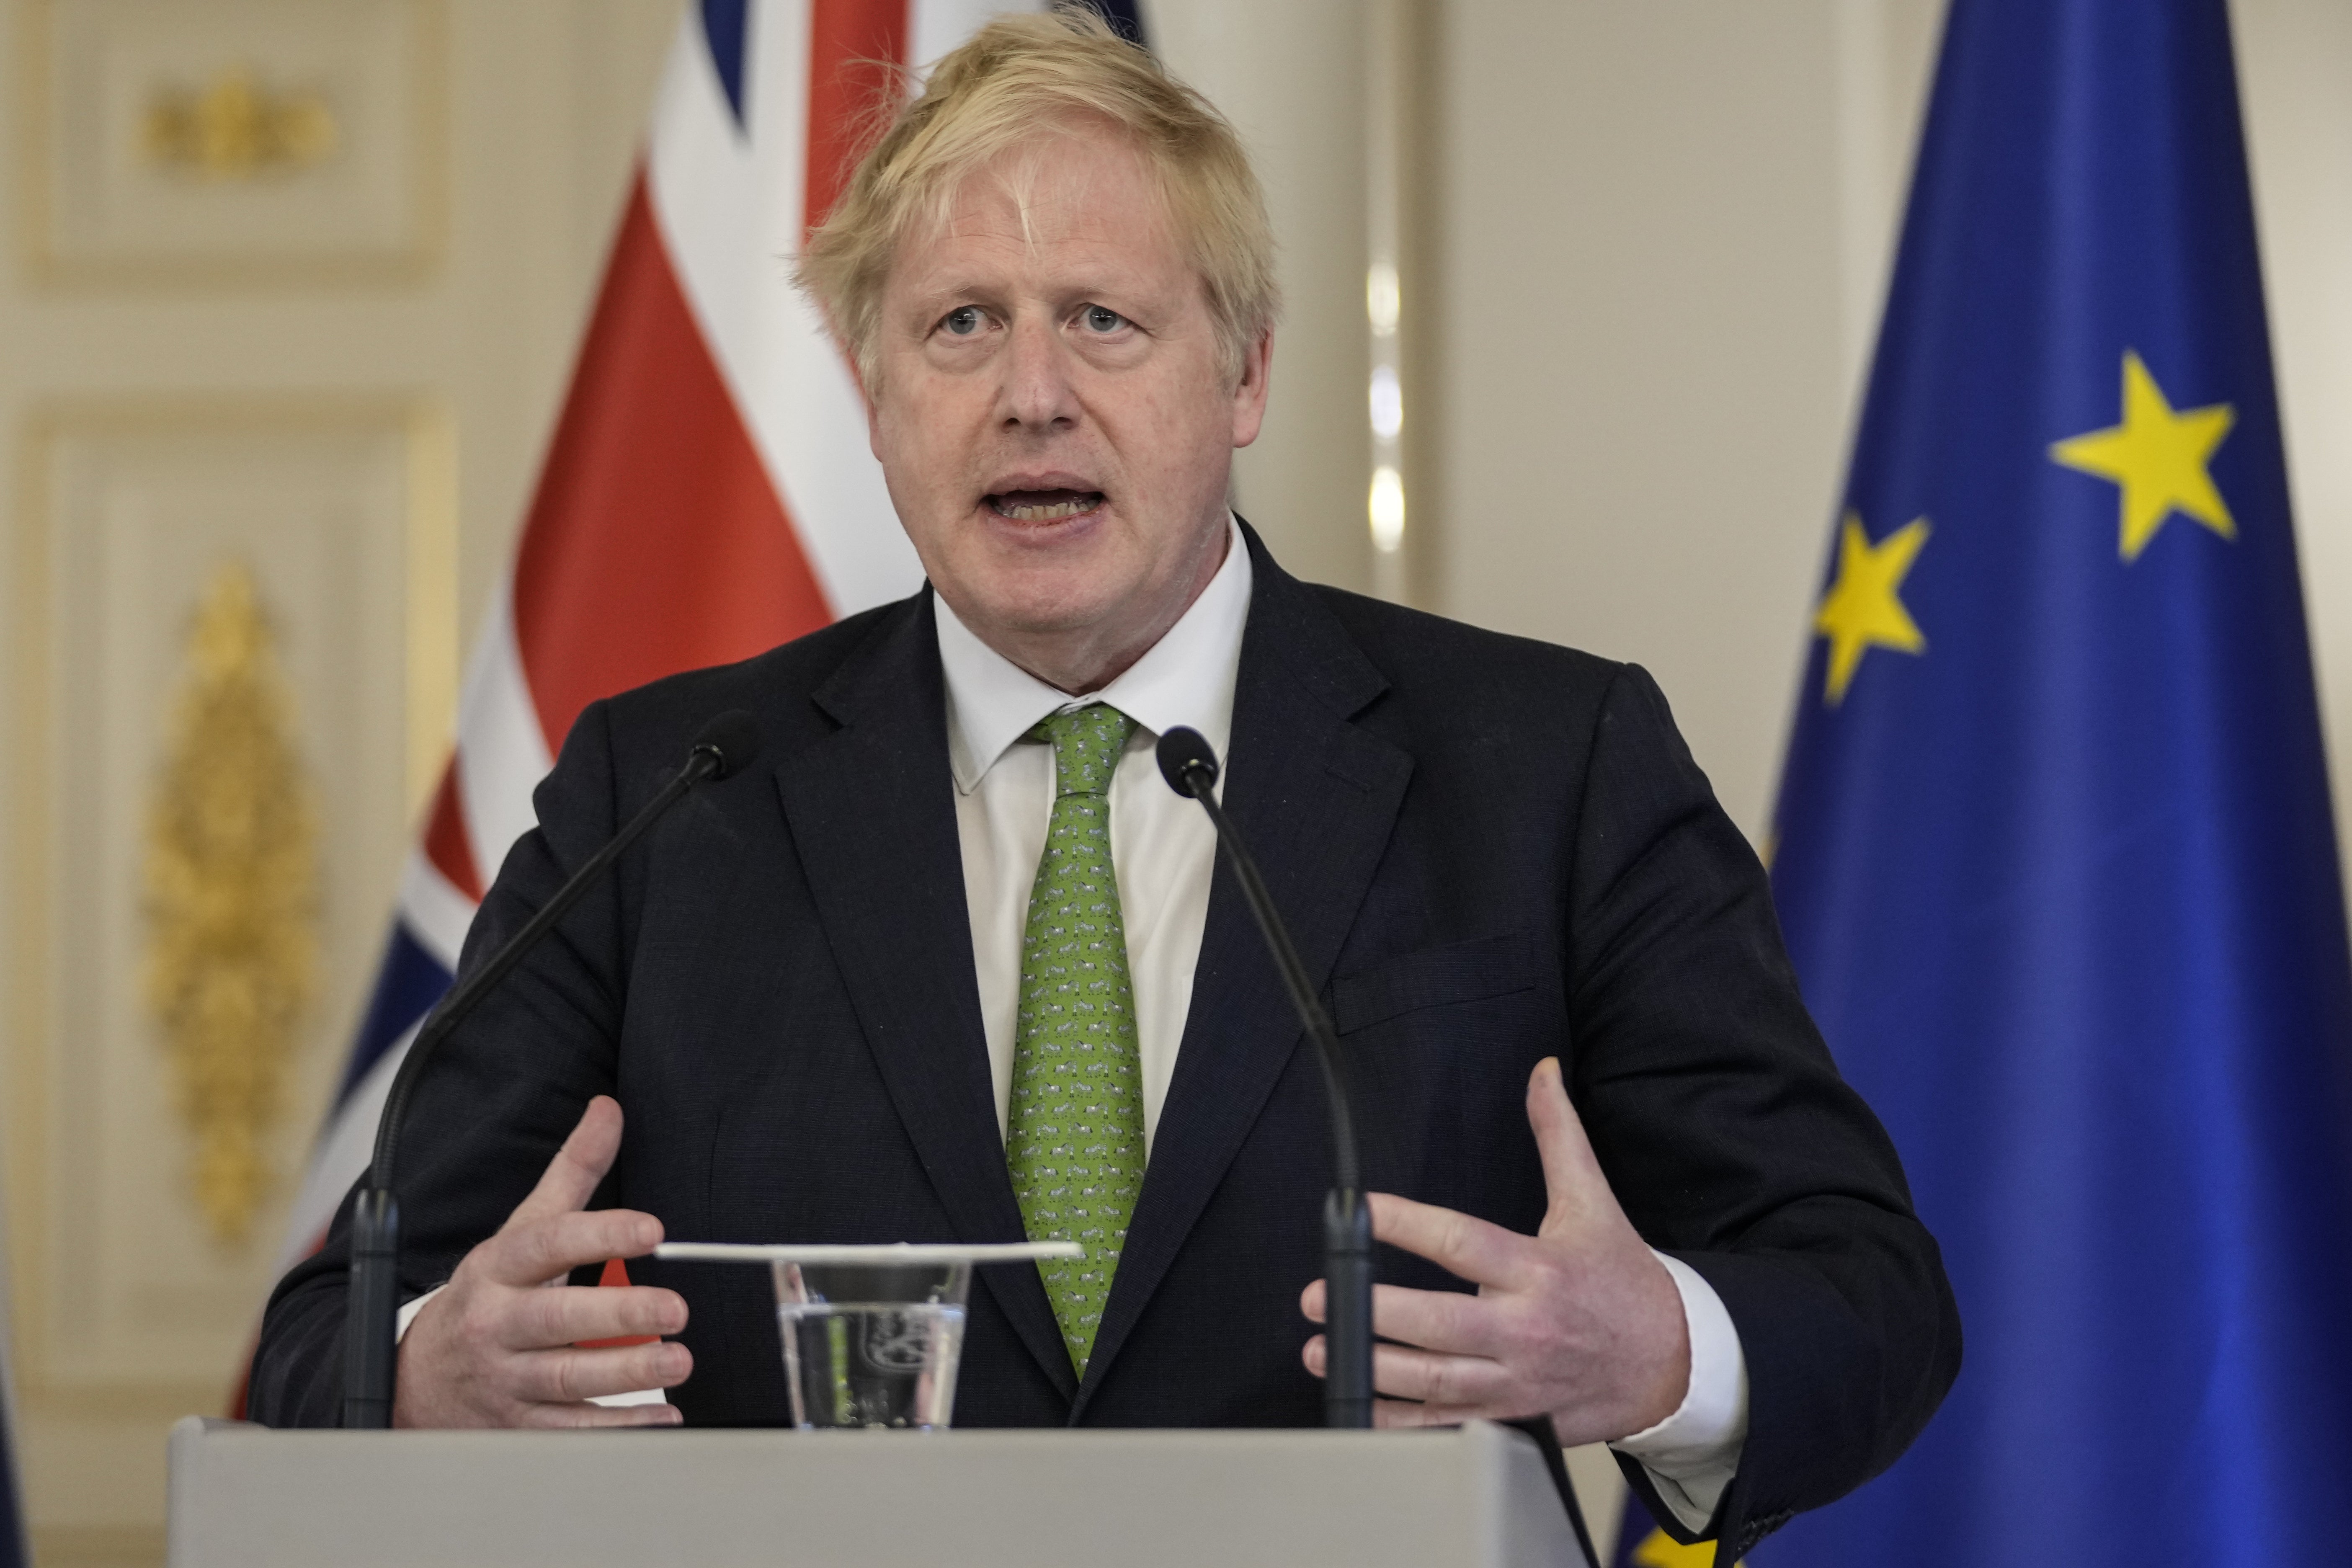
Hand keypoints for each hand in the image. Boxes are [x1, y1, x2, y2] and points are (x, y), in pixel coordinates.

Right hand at [392, 1096, 691, 1427]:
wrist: (415, 1378)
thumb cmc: (488, 1294)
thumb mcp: (519, 1231)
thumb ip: (570, 1173)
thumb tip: (608, 1111)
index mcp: (498, 1269)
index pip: (546, 1244)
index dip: (599, 1234)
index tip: (651, 1229)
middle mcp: (498, 1324)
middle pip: (557, 1319)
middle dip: (618, 1316)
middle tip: (677, 1309)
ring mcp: (506, 1378)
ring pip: (567, 1379)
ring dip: (628, 1373)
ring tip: (678, 1360)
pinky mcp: (519, 1424)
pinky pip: (571, 1429)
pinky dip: (618, 1427)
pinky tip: (662, 1417)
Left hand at [1301, 1057, 1689, 1445]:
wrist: (1671, 1364)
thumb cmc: (1622, 1280)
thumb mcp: (1594, 1202)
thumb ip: (1559, 1136)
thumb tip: (1542, 1071)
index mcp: (1538, 1270)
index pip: (1460, 1242)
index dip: (1404, 1223)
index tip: (1357, 1208)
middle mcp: (1525, 1329)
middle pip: (1438, 1323)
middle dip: (1372, 1310)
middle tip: (1317, 1298)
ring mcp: (1517, 1381)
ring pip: (1435, 1380)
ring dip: (1371, 1366)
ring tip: (1318, 1348)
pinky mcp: (1514, 1419)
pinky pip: (1447, 1425)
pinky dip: (1398, 1423)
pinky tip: (1357, 1403)